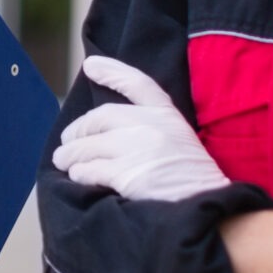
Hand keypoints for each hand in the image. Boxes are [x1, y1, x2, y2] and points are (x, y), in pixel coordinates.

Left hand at [52, 55, 232, 201]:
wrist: (207, 208)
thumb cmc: (192, 180)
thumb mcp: (180, 141)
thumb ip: (152, 129)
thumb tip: (106, 130)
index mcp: (167, 115)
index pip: (137, 83)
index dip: (112, 72)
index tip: (90, 65)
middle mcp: (151, 125)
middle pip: (99, 118)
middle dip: (78, 129)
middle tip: (68, 141)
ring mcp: (138, 148)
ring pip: (87, 146)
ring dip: (70, 155)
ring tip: (64, 161)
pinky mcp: (127, 173)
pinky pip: (89, 169)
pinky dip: (79, 173)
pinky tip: (79, 177)